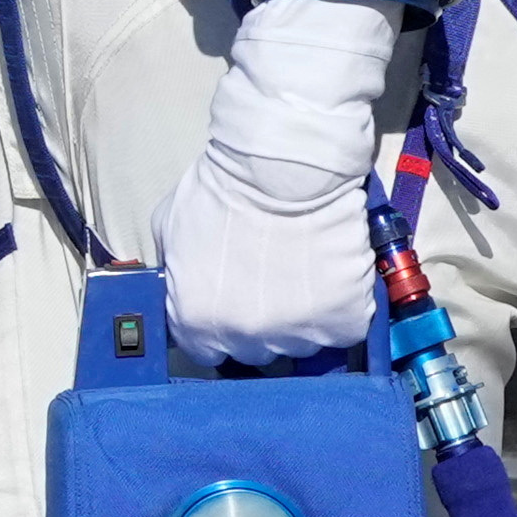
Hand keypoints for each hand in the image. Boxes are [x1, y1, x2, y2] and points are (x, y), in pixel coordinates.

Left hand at [156, 0, 403, 364]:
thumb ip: (175, 272)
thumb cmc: (221, 189)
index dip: (220, 325)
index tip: (233, 302)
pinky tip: (332, 273)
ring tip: (303, 272)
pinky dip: (342, 305)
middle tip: (271, 283)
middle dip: (260, 322)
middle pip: (256, 349)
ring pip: (302, 341)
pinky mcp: (345, 320)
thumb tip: (179, 289)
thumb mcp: (172, 229)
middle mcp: (246, 340)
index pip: (207, 350)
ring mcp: (298, 334)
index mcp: (197, 324)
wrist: (283, 166)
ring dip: (302, 316)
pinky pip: (343, 327)